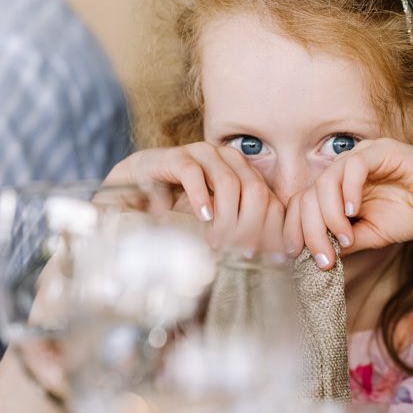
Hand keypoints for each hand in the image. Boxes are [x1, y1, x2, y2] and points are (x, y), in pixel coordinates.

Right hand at [104, 143, 284, 255]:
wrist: (139, 185)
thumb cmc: (181, 207)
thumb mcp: (215, 220)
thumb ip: (240, 230)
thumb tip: (274, 258)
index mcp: (243, 171)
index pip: (268, 197)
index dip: (268, 227)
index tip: (262, 255)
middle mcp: (227, 158)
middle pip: (254, 188)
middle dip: (249, 224)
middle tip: (239, 251)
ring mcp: (202, 154)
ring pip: (228, 180)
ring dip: (226, 215)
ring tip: (219, 239)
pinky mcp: (176, 156)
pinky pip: (193, 173)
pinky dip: (200, 197)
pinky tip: (202, 217)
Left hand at [284, 138, 412, 266]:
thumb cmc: (412, 215)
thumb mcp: (370, 234)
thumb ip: (342, 240)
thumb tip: (312, 255)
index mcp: (338, 188)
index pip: (302, 202)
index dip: (295, 227)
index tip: (297, 254)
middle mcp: (345, 169)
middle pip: (308, 193)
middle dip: (311, 229)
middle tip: (324, 256)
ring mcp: (362, 156)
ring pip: (326, 180)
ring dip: (330, 214)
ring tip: (345, 236)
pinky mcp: (381, 150)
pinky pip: (353, 166)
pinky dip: (348, 190)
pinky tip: (354, 212)